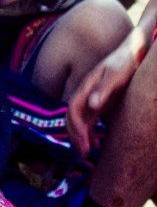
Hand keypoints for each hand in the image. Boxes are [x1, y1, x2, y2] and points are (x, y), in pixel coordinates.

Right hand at [66, 40, 138, 155]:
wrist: (133, 52)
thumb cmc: (126, 61)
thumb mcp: (117, 73)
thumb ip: (105, 89)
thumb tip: (92, 105)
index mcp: (86, 86)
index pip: (73, 110)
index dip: (76, 128)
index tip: (85, 144)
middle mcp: (86, 93)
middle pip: (72, 117)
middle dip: (75, 136)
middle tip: (84, 155)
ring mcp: (92, 98)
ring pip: (79, 121)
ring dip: (80, 137)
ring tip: (87, 153)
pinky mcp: (101, 102)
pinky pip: (89, 121)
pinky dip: (90, 133)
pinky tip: (97, 144)